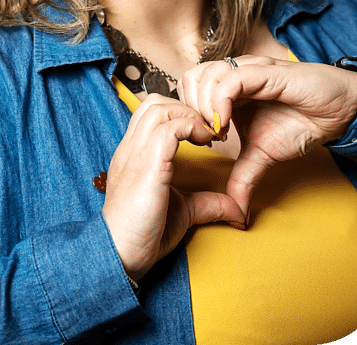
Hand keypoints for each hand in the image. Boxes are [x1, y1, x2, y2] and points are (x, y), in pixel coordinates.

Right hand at [102, 94, 245, 281]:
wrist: (119, 254)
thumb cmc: (142, 234)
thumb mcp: (182, 211)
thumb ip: (206, 203)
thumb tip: (237, 209)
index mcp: (134, 152)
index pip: (152, 112)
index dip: (180, 114)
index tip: (202, 133)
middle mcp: (132, 146)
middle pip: (155, 102)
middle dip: (186, 108)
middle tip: (207, 130)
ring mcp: (136, 152)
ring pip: (160, 107)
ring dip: (189, 115)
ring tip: (207, 135)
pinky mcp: (147, 164)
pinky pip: (169, 129)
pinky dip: (190, 127)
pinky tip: (204, 143)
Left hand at [178, 56, 356, 216]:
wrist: (336, 113)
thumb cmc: (300, 123)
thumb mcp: (263, 155)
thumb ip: (243, 176)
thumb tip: (237, 211)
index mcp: (227, 90)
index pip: (188, 88)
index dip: (187, 114)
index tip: (201, 141)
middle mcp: (233, 75)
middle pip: (189, 78)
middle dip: (189, 109)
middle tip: (205, 135)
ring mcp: (246, 70)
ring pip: (205, 75)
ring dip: (203, 106)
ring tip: (218, 131)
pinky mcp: (263, 71)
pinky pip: (230, 80)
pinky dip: (220, 102)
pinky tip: (226, 124)